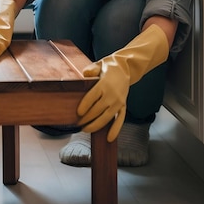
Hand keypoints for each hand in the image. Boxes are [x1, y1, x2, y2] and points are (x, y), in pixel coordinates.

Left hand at [77, 24, 168, 141]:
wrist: (125, 68)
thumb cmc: (108, 68)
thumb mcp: (99, 64)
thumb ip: (91, 69)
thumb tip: (85, 74)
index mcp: (104, 84)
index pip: (92, 97)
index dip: (84, 106)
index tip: (78, 113)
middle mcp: (112, 94)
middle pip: (98, 110)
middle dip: (87, 118)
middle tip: (78, 124)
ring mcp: (119, 102)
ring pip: (107, 117)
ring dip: (96, 125)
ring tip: (86, 129)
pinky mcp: (124, 106)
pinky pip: (120, 120)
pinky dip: (115, 130)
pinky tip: (109, 138)